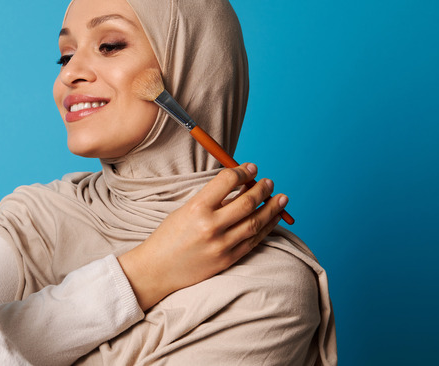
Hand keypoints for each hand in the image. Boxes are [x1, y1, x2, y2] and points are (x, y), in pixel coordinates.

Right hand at [118, 163, 287, 309]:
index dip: (243, 171)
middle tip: (269, 182)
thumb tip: (240, 186)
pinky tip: (273, 218)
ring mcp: (221, 245)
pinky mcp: (228, 260)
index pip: (227, 181)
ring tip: (281, 198)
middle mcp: (210, 226)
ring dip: (272, 207)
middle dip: (262, 189)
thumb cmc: (169, 236)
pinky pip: (254, 240)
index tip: (251, 168)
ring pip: (256, 222)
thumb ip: (211, 200)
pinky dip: (267, 227)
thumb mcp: (185, 211)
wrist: (157, 269)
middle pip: (247, 201)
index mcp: (196, 208)